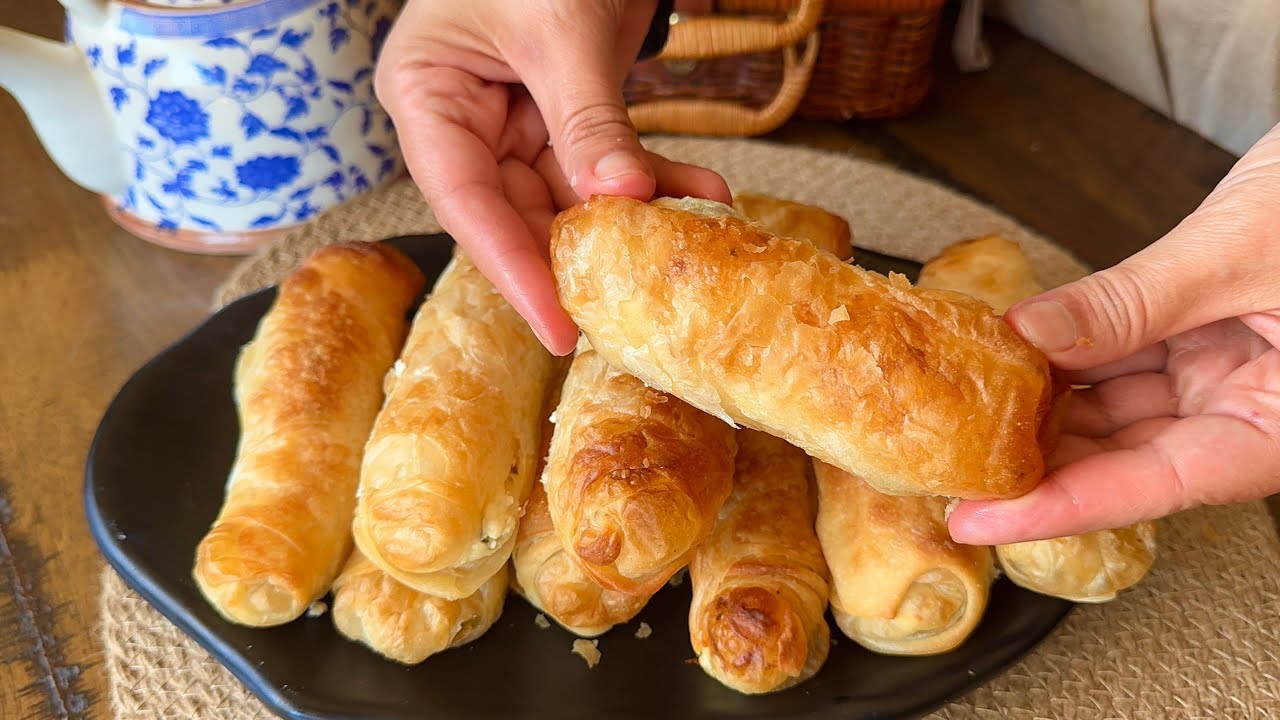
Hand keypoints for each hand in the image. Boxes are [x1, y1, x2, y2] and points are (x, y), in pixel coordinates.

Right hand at [376, 0, 730, 354]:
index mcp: (427, 94)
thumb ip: (586, 118)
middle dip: (582, 251)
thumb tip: (619, 198)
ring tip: (689, 232)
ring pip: (571, 195)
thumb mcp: (559, 29)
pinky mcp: (565, 113)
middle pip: (517, 211)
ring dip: (633, 215)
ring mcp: (515, 118)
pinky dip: (653, 178)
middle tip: (633, 299)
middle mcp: (462, 116)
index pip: (463, 201)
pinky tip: (701, 194)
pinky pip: (606, 162)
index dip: (511, 267)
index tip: (557, 327)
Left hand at [949, 123, 1279, 544]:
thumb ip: (1133, 302)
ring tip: (969, 406)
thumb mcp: (1240, 252)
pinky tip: (1017, 353)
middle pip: (1128, 456)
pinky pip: (1128, 357)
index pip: (1153, 486)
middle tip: (953, 461)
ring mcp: (1232, 373)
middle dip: (1038, 460)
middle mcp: (1255, 411)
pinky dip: (1072, 355)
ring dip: (1046, 406)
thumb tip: (1033, 335)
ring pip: (1120, 409)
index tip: (984, 519)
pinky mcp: (1212, 336)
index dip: (1059, 507)